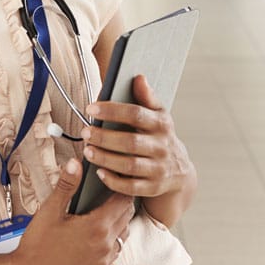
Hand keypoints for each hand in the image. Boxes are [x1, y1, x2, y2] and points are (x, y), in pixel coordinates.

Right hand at [10, 158, 134, 264]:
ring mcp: (104, 260)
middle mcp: (105, 245)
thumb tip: (75, 164)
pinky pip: (115, 251)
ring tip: (103, 210)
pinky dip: (112, 239)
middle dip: (121, 200)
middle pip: (127, 215)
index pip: (123, 200)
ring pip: (124, 234)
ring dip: (119, 220)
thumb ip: (66, 185)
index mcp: (97, 227)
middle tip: (109, 190)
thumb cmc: (37, 244)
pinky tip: (96, 233)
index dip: (121, 186)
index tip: (113, 179)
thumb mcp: (50, 210)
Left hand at [81, 75, 194, 207]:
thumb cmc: (160, 136)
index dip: (112, 111)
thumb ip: (146, 97)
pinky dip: (113, 180)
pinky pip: (131, 187)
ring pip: (129, 166)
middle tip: (85, 132)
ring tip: (87, 151)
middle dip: (104, 137)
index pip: (136, 114)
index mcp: (162, 124)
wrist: (179, 170)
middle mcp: (162, 147)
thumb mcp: (159, 114)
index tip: (91, 109)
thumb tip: (139, 77)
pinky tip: (99, 172)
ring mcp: (159, 169)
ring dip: (105, 158)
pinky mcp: (153, 187)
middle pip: (130, 142)